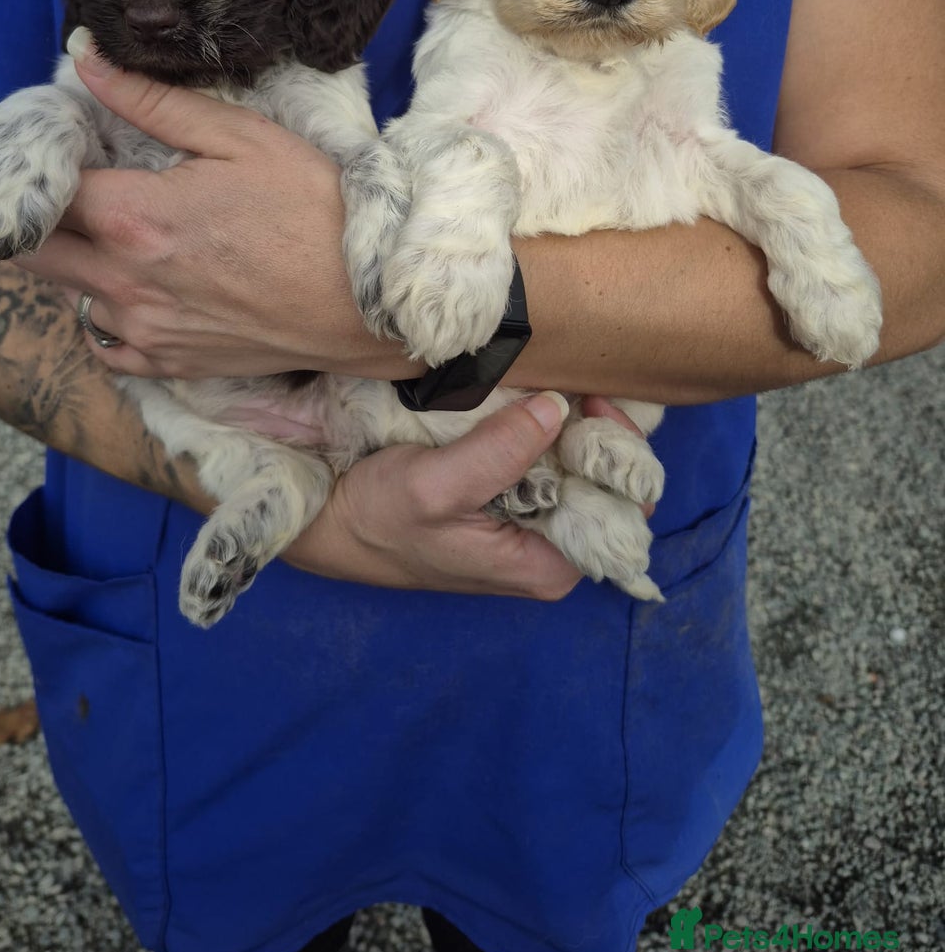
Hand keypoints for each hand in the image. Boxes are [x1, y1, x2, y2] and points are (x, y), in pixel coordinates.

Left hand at [16, 44, 406, 380]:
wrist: (367, 303)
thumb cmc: (315, 210)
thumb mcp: (242, 136)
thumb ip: (152, 100)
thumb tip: (85, 57)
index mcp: (134, 215)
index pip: (43, 189)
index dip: (46, 165)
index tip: (69, 151)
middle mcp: (123, 279)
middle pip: (33, 251)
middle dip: (42, 217)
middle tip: (80, 193)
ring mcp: (142, 327)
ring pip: (67, 294)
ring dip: (77, 264)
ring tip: (121, 238)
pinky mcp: (167, 362)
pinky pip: (104, 345)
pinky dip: (106, 316)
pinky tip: (139, 291)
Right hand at [282, 392, 652, 597]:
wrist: (328, 521)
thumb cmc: (378, 520)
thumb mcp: (435, 487)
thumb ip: (499, 452)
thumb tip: (559, 407)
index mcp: (548, 567)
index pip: (622, 512)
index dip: (618, 456)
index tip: (590, 405)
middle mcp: (549, 547)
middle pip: (608, 486)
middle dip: (598, 435)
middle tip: (576, 386)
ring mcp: (530, 519)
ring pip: (579, 467)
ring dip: (572, 424)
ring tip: (556, 384)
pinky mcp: (508, 493)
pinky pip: (547, 455)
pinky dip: (544, 424)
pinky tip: (532, 397)